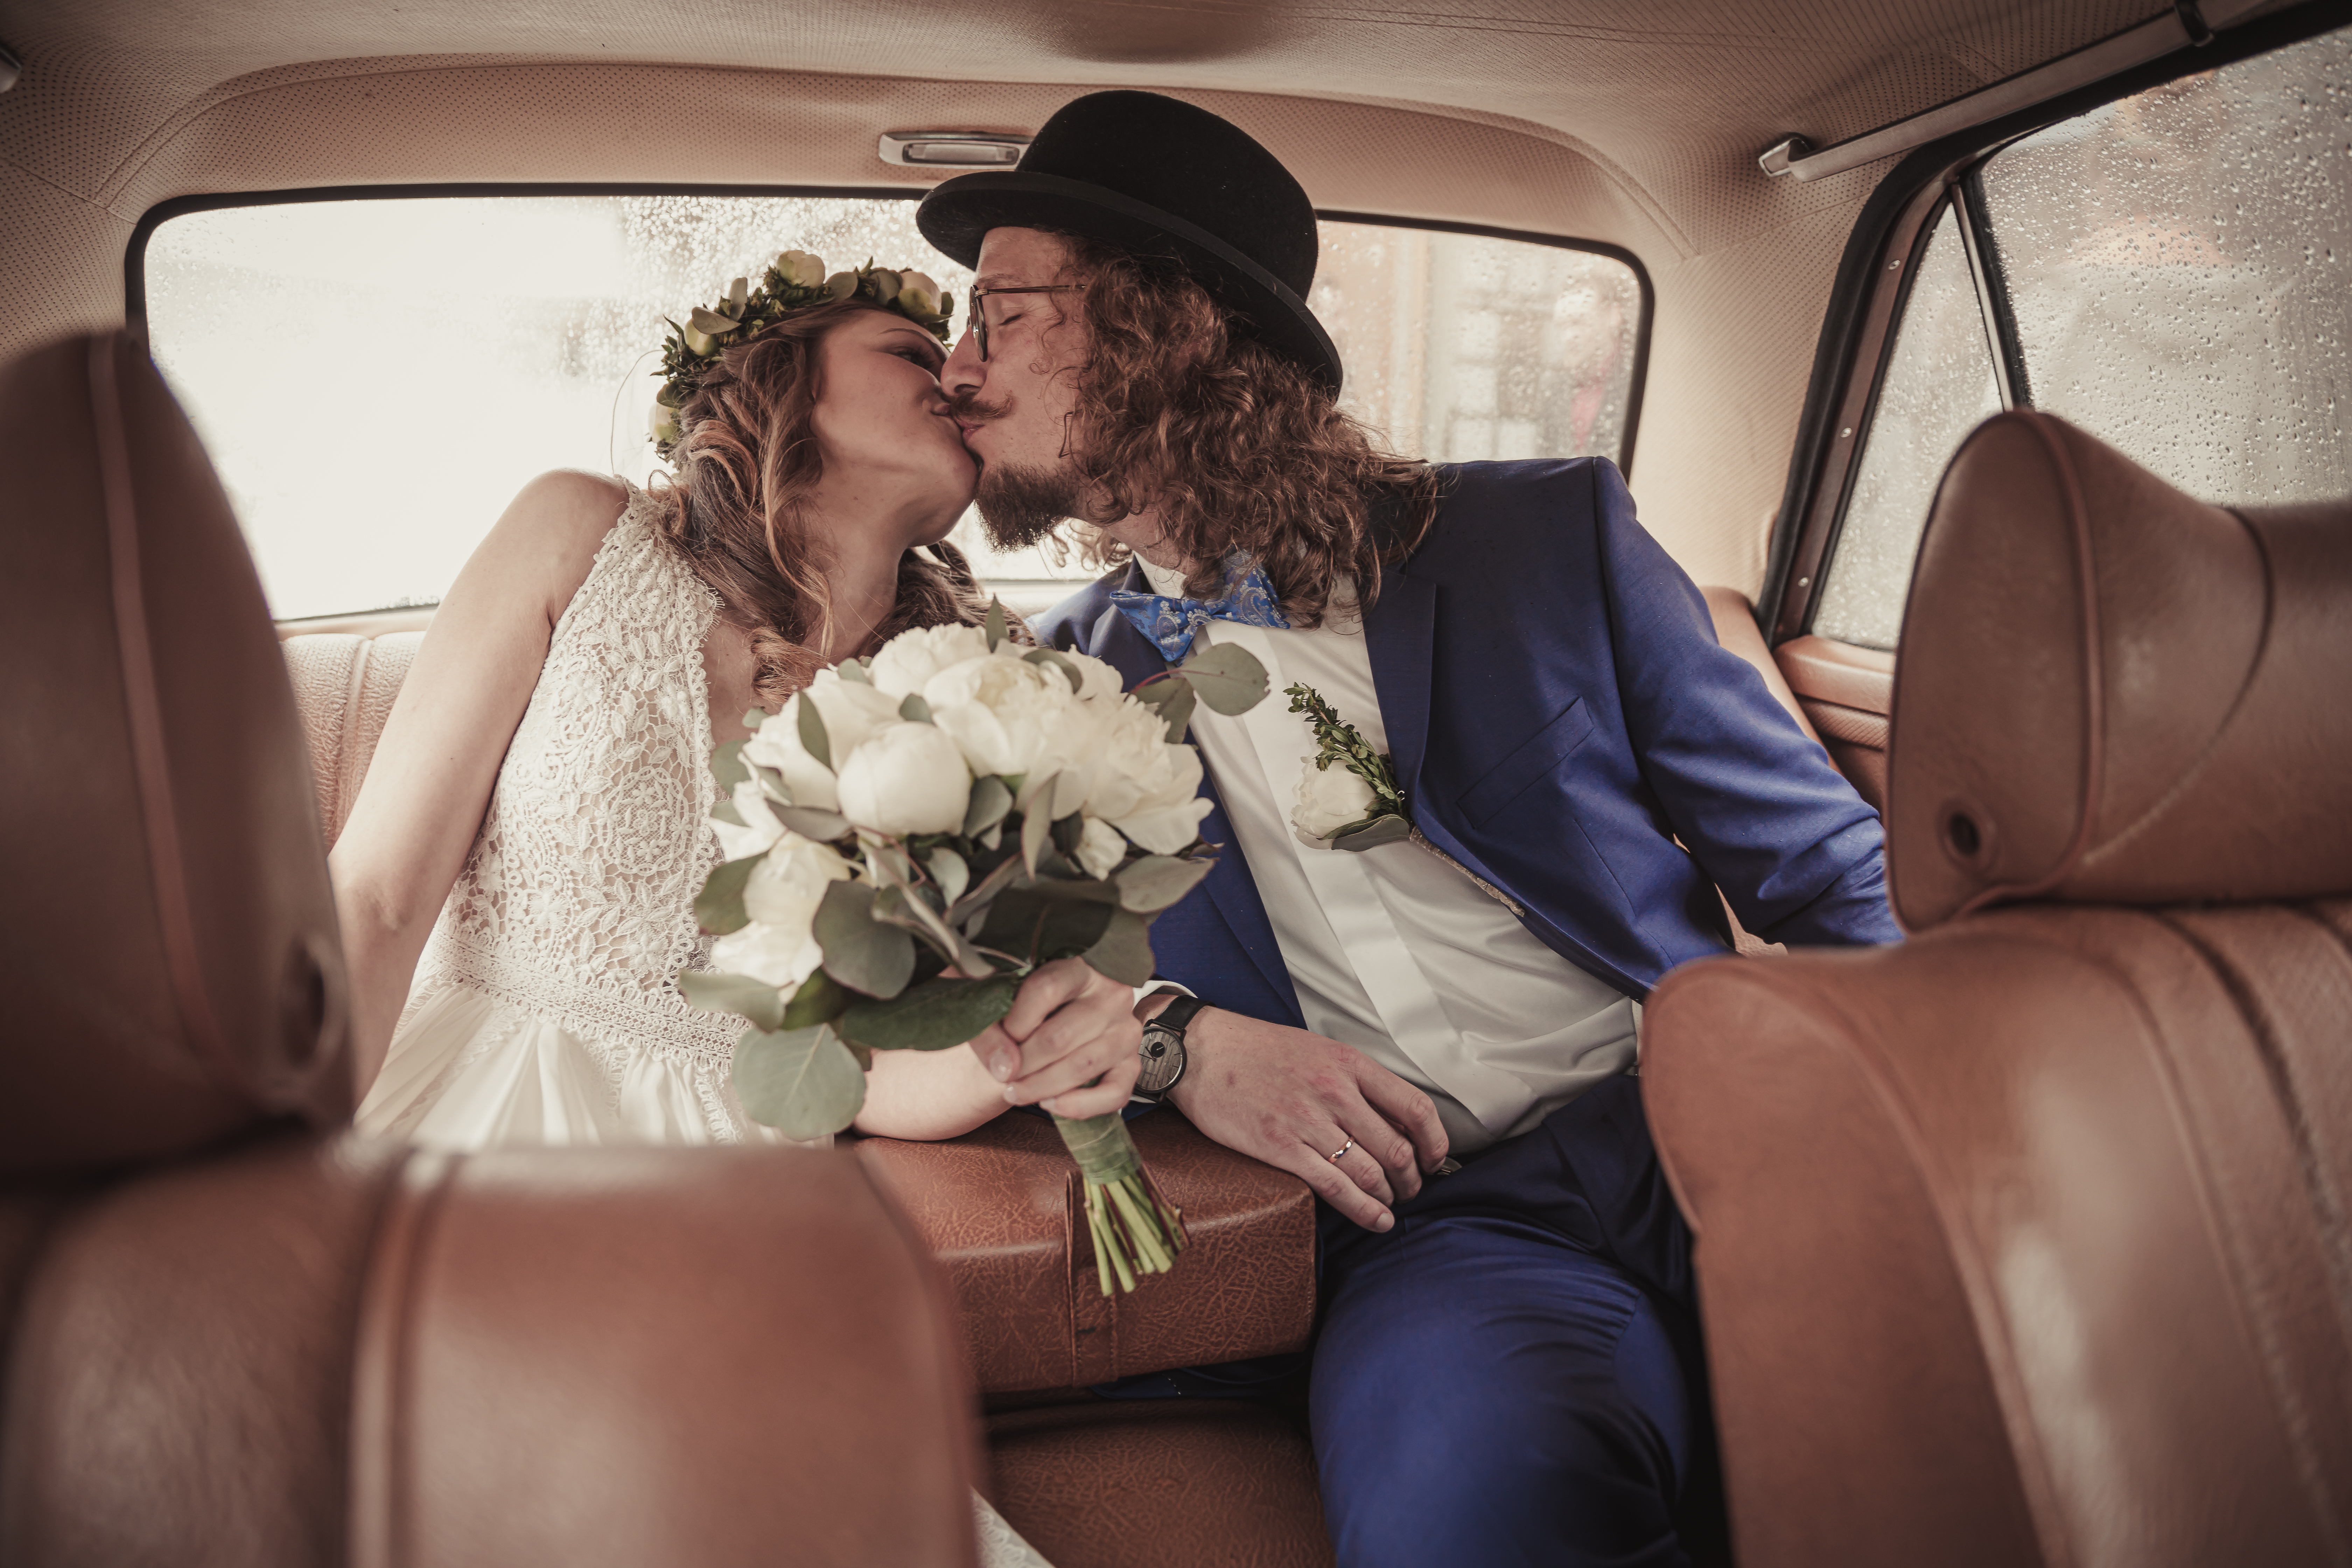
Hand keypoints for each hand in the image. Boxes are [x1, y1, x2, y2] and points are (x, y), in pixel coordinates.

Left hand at [970, 958, 1143, 1119]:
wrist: (1048, 1020)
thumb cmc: (1025, 1005)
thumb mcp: (1001, 1002)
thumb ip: (991, 1030)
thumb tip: (1005, 1066)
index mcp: (1079, 967)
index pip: (1046, 990)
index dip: (1016, 1021)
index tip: (1000, 1037)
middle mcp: (1111, 995)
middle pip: (1061, 1036)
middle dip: (1023, 1064)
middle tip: (1001, 1075)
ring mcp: (1125, 1030)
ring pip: (1083, 1066)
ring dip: (1042, 1087)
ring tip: (1015, 1092)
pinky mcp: (1131, 1063)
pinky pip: (1114, 1093)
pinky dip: (1079, 1106)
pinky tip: (1050, 1103)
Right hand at [1166, 1007, 1447, 1231]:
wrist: (1201, 1050)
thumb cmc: (1258, 1051)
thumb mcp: (1318, 1052)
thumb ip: (1356, 1083)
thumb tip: (1394, 1121)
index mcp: (1348, 1064)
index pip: (1414, 1108)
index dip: (1434, 1142)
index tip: (1433, 1159)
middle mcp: (1334, 1091)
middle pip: (1396, 1148)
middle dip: (1411, 1179)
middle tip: (1409, 1189)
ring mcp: (1307, 1120)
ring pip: (1370, 1172)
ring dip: (1388, 1197)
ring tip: (1389, 1206)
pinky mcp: (1280, 1147)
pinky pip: (1335, 1187)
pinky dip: (1363, 1209)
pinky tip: (1375, 1219)